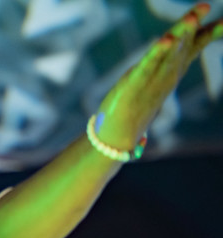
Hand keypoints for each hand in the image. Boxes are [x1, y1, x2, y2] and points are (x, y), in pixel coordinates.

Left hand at [97, 3, 222, 148]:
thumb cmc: (138, 103)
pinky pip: (148, 66)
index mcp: (174, 68)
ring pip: (168, 53)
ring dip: (178, 35)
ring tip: (190, 18)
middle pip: (182, 45)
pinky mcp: (134, 85)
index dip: (210, 31)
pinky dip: (156, 53)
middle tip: (204, 6)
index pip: (194, 46)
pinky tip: (165, 41)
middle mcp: (168, 73)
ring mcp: (153, 79)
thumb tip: (175, 41)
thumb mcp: (157, 78)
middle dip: (192, 25)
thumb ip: (168, 60)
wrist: (121, 132)